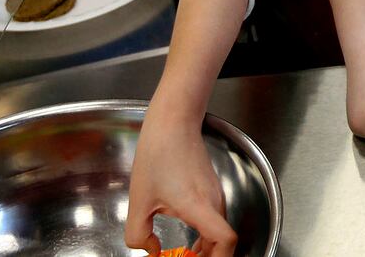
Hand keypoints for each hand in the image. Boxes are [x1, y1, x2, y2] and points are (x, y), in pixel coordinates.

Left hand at [125, 92, 236, 256]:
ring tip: (186, 253)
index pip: (226, 240)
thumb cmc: (158, 154)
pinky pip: (215, 218)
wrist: (173, 121)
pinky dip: (205, 232)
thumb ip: (139, 235)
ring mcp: (215, 193)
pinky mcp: (211, 187)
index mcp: (199, 206)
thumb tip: (152, 250)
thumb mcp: (138, 201)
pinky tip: (187, 233)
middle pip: (223, 241)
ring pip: (219, 229)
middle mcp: (214, 201)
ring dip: (206, 247)